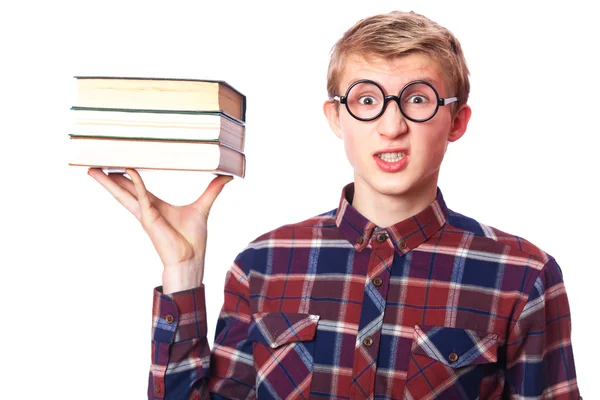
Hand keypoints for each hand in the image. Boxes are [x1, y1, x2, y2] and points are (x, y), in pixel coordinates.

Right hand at [88, 168, 232, 293]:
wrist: (191, 259)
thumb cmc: (193, 239)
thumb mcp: (203, 207)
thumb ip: (212, 190)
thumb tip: (226, 176)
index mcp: (155, 205)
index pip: (136, 186)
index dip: (126, 176)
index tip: (117, 162)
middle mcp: (145, 209)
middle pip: (122, 189)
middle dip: (108, 177)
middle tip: (94, 162)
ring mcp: (145, 214)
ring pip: (123, 193)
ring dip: (108, 182)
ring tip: (93, 169)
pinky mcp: (150, 218)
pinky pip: (142, 197)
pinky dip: (136, 184)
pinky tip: (129, 170)